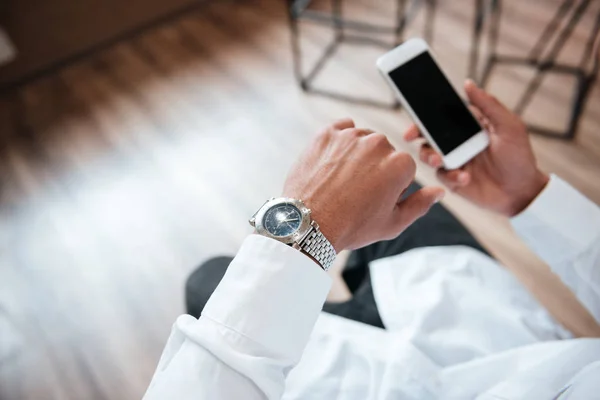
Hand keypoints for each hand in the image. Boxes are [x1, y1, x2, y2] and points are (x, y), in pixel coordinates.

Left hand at [283, 119, 444, 251]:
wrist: (307, 223)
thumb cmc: (351, 226)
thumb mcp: (392, 223)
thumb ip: (420, 204)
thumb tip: (439, 190)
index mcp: (400, 164)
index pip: (404, 168)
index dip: (391, 186)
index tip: (374, 199)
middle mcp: (378, 144)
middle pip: (384, 152)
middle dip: (375, 168)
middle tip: (356, 192)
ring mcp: (351, 136)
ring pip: (363, 140)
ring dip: (357, 154)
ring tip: (342, 181)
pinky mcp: (327, 133)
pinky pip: (342, 128)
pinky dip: (340, 141)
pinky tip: (334, 162)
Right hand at [404, 80, 548, 216]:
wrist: (522, 193)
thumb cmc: (519, 158)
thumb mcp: (508, 127)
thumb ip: (488, 105)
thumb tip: (468, 83)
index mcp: (469, 127)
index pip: (443, 116)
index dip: (427, 114)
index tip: (416, 114)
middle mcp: (458, 143)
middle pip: (429, 135)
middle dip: (417, 134)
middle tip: (411, 136)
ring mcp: (454, 161)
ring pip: (429, 155)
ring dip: (430, 156)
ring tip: (440, 160)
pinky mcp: (453, 180)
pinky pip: (441, 176)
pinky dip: (450, 176)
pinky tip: (465, 177)